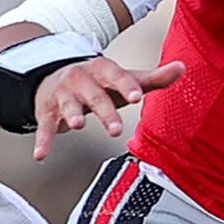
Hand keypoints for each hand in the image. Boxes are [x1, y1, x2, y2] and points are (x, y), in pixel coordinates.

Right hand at [31, 57, 184, 160]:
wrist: (56, 77)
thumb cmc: (100, 83)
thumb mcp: (124, 79)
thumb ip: (153, 78)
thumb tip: (182, 67)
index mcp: (102, 70)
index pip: (116, 75)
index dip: (126, 86)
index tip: (137, 97)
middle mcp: (81, 79)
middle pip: (94, 94)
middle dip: (105, 110)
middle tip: (117, 129)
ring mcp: (63, 95)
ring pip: (69, 105)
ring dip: (73, 114)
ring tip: (78, 125)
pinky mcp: (48, 112)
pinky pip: (45, 127)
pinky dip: (43, 141)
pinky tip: (41, 156)